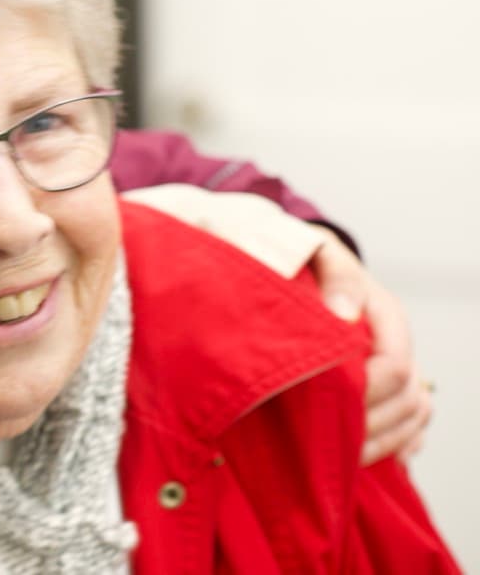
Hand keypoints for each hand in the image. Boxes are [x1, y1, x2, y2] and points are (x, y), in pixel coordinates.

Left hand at [310, 231, 432, 465]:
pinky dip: (399, 443)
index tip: (331, 412)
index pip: (394, 366)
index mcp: (385, 312)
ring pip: (414, 413)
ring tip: (347, 460)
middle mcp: (396, 341)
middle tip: (333, 450)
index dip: (367, 395)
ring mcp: (393, 362)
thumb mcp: (316, 251)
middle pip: (407, 398)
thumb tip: (346, 312)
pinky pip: (412, 421)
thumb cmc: (302, 257)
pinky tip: (374, 457)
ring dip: (385, 441)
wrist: (296, 260)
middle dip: (374, 428)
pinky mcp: (386, 381)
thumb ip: (335, 274)